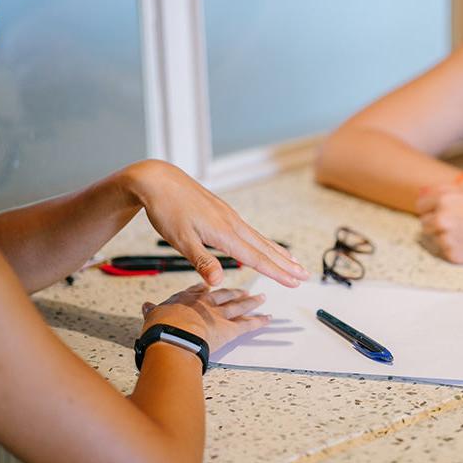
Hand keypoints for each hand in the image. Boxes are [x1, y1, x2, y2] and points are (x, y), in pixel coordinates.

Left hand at [124, 160, 308, 286]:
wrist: (158, 180)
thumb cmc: (166, 210)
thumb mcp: (180, 240)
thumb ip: (202, 261)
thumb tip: (218, 283)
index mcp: (224, 233)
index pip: (256, 258)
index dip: (277, 273)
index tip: (295, 282)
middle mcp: (232, 223)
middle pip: (265, 248)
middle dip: (286, 264)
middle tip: (305, 275)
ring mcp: (229, 216)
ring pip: (259, 238)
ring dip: (278, 252)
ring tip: (293, 262)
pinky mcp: (223, 212)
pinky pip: (250, 231)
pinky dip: (263, 241)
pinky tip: (263, 245)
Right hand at [141, 283, 268, 352]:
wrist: (173, 337)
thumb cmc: (160, 328)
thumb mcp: (153, 316)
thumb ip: (152, 311)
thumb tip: (146, 306)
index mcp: (187, 298)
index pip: (199, 290)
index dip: (206, 288)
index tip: (210, 285)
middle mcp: (206, 303)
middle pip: (224, 295)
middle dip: (234, 293)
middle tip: (244, 291)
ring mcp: (220, 315)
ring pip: (239, 306)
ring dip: (251, 302)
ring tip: (261, 298)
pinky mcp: (230, 329)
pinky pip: (248, 324)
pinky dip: (259, 322)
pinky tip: (268, 319)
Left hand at [416, 183, 462, 263]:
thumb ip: (446, 190)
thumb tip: (421, 192)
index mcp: (445, 198)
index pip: (421, 205)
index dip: (430, 208)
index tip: (439, 211)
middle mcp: (441, 217)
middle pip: (424, 222)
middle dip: (435, 222)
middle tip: (456, 224)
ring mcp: (446, 238)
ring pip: (432, 238)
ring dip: (443, 236)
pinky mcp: (453, 255)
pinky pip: (444, 251)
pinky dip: (453, 248)